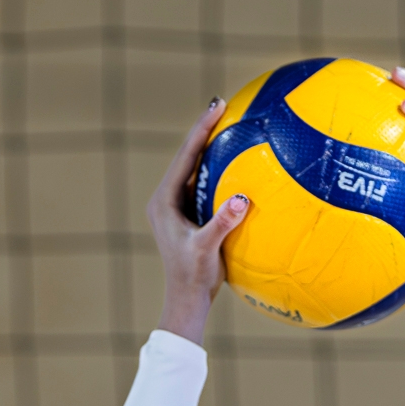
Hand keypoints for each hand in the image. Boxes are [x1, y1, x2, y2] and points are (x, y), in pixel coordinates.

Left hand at [147, 99, 250, 344]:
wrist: (186, 301)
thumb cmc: (193, 278)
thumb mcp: (206, 249)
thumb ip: (222, 223)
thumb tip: (240, 199)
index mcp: (164, 202)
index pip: (184, 157)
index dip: (201, 129)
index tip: (217, 106)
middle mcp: (166, 200)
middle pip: (187, 157)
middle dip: (205, 130)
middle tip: (223, 104)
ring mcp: (176, 207)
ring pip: (194, 169)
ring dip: (211, 148)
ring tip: (229, 124)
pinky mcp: (187, 216)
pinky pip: (203, 184)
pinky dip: (218, 170)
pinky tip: (237, 161)